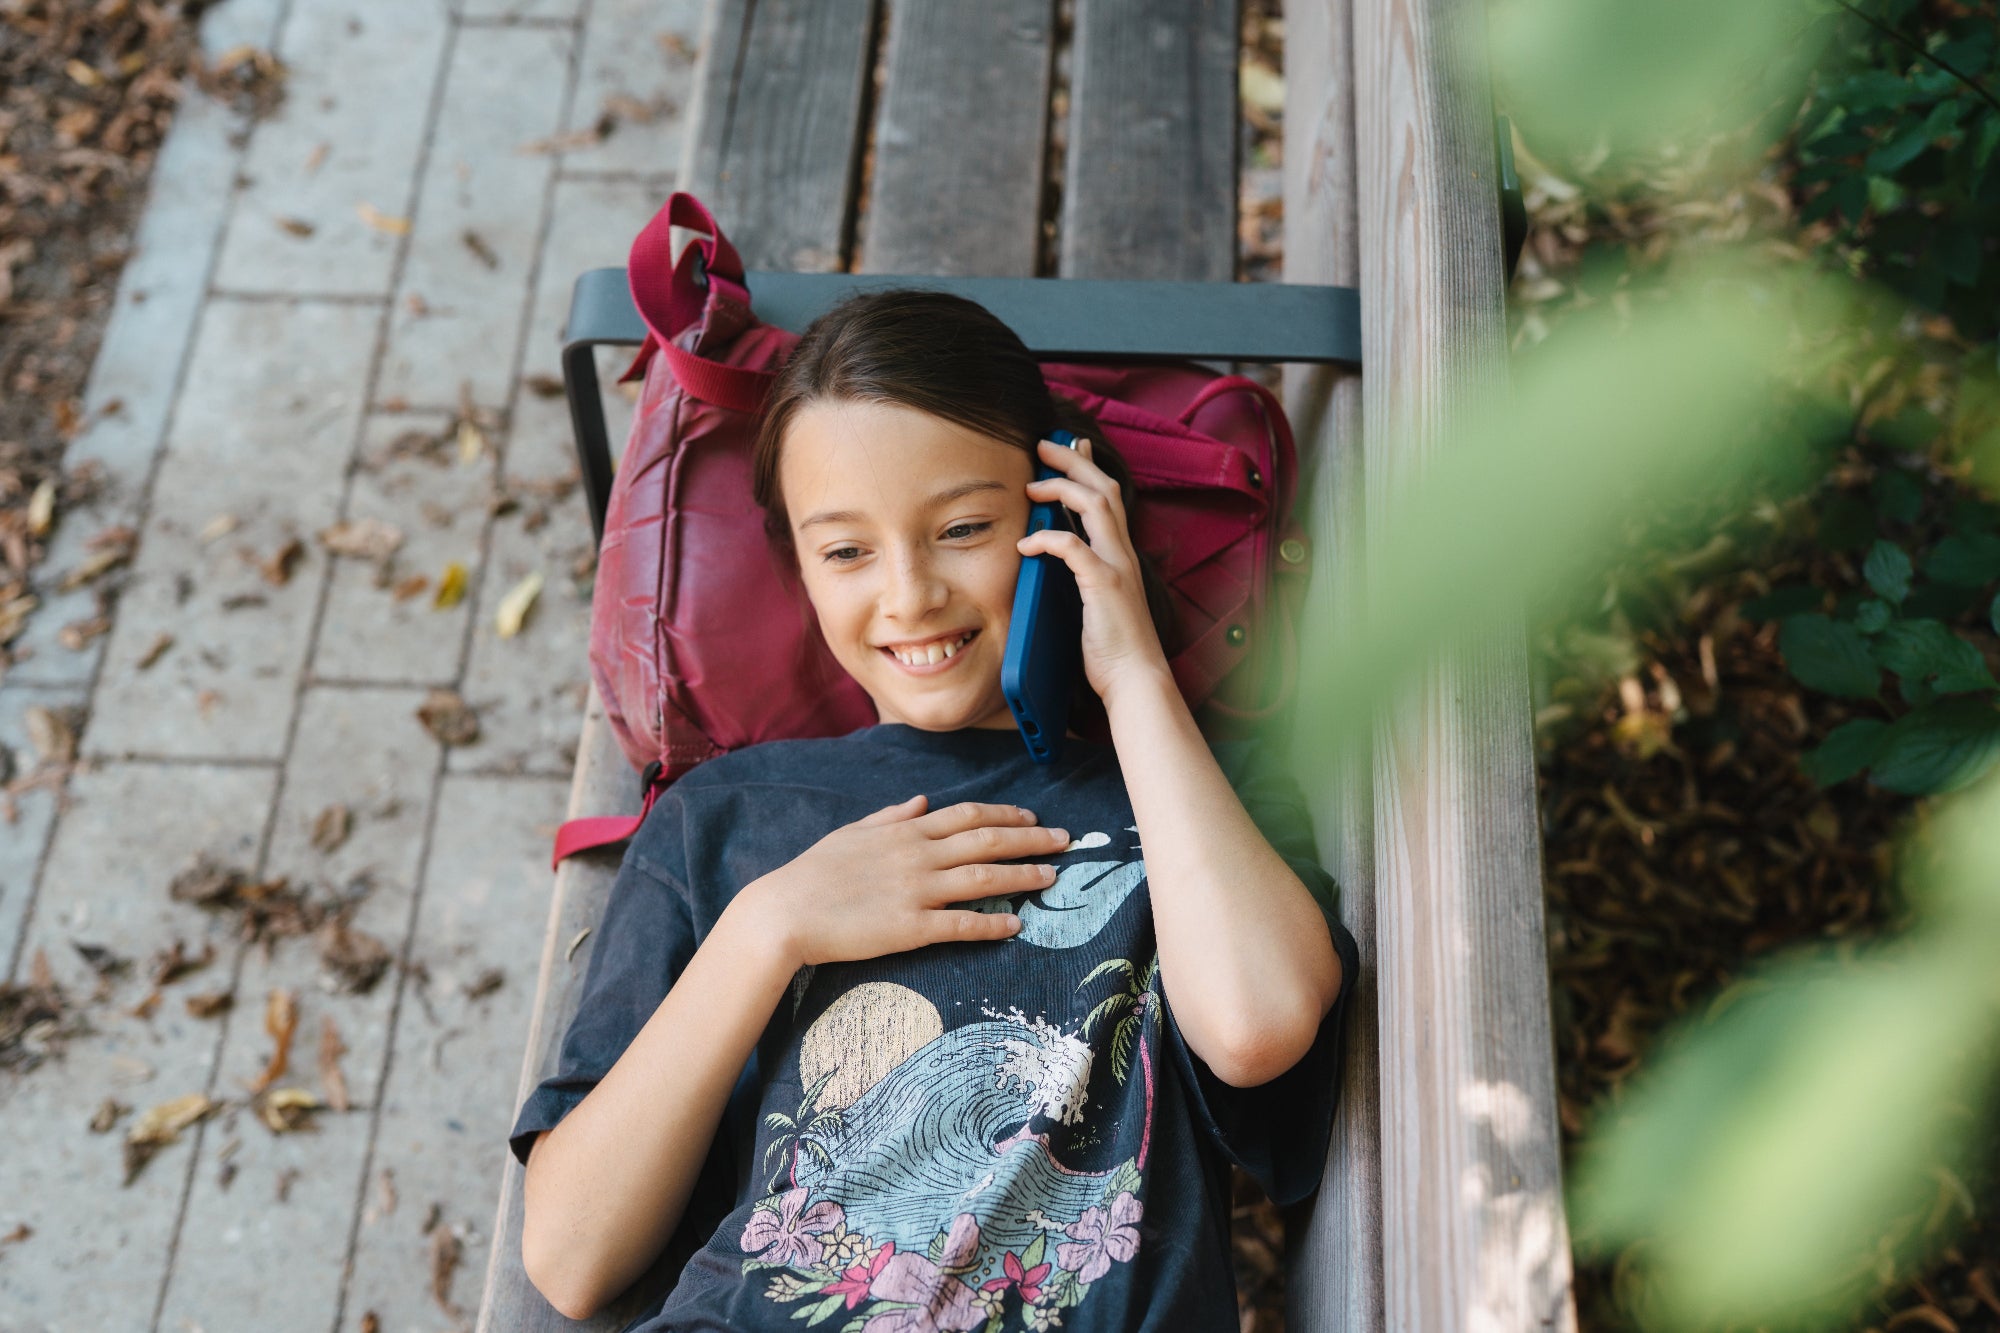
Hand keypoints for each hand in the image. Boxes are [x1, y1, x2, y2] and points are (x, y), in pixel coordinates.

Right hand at [743, 797, 1072, 967]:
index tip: (1032, 817)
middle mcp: (918, 856)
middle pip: (986, 841)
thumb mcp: (851, 833)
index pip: (967, 816)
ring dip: (1023, 877)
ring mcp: (916, 891)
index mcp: (905, 832)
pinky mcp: (910, 928)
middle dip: (1030, 839)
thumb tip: (921, 801)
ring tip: (1053, 877)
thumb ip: (891, 816)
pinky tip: (1016, 925)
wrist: (784, 913)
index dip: (1005, 815)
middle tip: (1065, 840)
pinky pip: (961, 925)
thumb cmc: (812, 874)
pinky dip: (992, 924)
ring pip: (983, 880)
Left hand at [1016, 436, 1174, 705]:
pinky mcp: (1104, 586)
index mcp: (1121, 554)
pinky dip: (1047, 538)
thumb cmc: (1113, 647)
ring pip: (1095, 504)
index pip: (1109, 495)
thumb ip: (1083, 575)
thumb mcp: (1097, 601)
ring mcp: (1117, 567)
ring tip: (1031, 484)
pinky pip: (1073, 548)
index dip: (1089, 466)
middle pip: (1103, 487)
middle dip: (1074, 459)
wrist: (1135, 680)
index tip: (1070, 445)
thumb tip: (1053, 556)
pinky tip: (1026, 544)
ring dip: (1061, 487)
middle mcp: (1123, 553)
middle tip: (1043, 444)